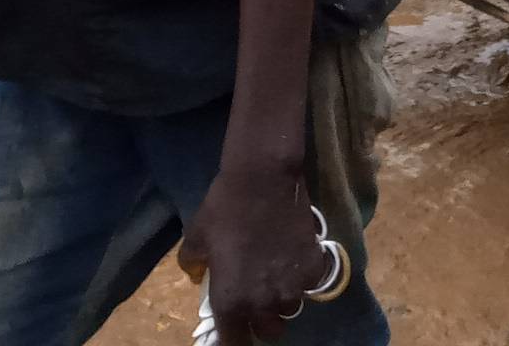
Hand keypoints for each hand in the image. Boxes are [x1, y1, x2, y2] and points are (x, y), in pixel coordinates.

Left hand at [180, 163, 326, 343]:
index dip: (234, 338)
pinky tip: (291, 256)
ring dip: (282, 300)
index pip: (235, 342)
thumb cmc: (224, 208)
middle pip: (269, 332)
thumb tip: (201, 277)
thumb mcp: (195, 237)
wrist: (264, 179)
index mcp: (232, 301)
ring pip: (290, 309)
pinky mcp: (314, 270)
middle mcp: (264, 303)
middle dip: (262, 321)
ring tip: (276, 275)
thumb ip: (195, 266)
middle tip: (257, 300)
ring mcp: (293, 288)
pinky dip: (300, 278)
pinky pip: (307, 286)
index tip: (234, 329)